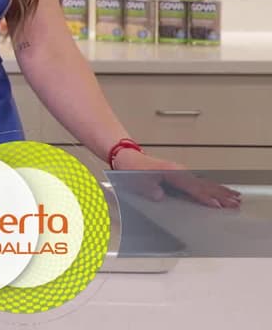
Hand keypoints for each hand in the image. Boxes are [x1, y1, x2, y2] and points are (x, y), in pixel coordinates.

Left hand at [114, 150, 240, 208]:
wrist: (128, 158)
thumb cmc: (132, 170)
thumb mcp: (137, 181)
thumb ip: (150, 189)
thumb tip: (160, 196)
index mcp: (171, 173)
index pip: (192, 188)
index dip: (205, 198)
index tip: (218, 206)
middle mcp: (179, 171)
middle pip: (204, 185)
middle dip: (221, 195)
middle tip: (235, 204)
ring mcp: (181, 172)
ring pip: (205, 183)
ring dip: (220, 191)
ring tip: (235, 198)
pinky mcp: (180, 175)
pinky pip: (200, 182)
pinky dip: (212, 187)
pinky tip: (220, 192)